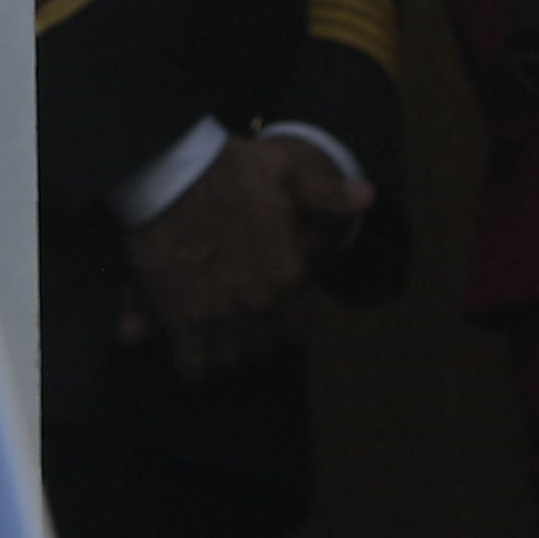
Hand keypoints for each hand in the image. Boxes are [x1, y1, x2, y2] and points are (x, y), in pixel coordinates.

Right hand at [117, 131, 370, 380]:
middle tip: (246, 315)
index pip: (302, 328)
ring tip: (220, 331)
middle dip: (258, 337)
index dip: (293, 320)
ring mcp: (216, 318)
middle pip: (264, 346)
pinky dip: (192, 363)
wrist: (170, 176)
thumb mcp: (291, 169)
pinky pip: (190, 368)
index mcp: (288, 276)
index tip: (281, 309)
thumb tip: (368, 199)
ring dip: (227, 351)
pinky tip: (190, 343)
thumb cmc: (233, 171)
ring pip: (229, 361)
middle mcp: (257, 306)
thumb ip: (329, 192)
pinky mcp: (177, 322)